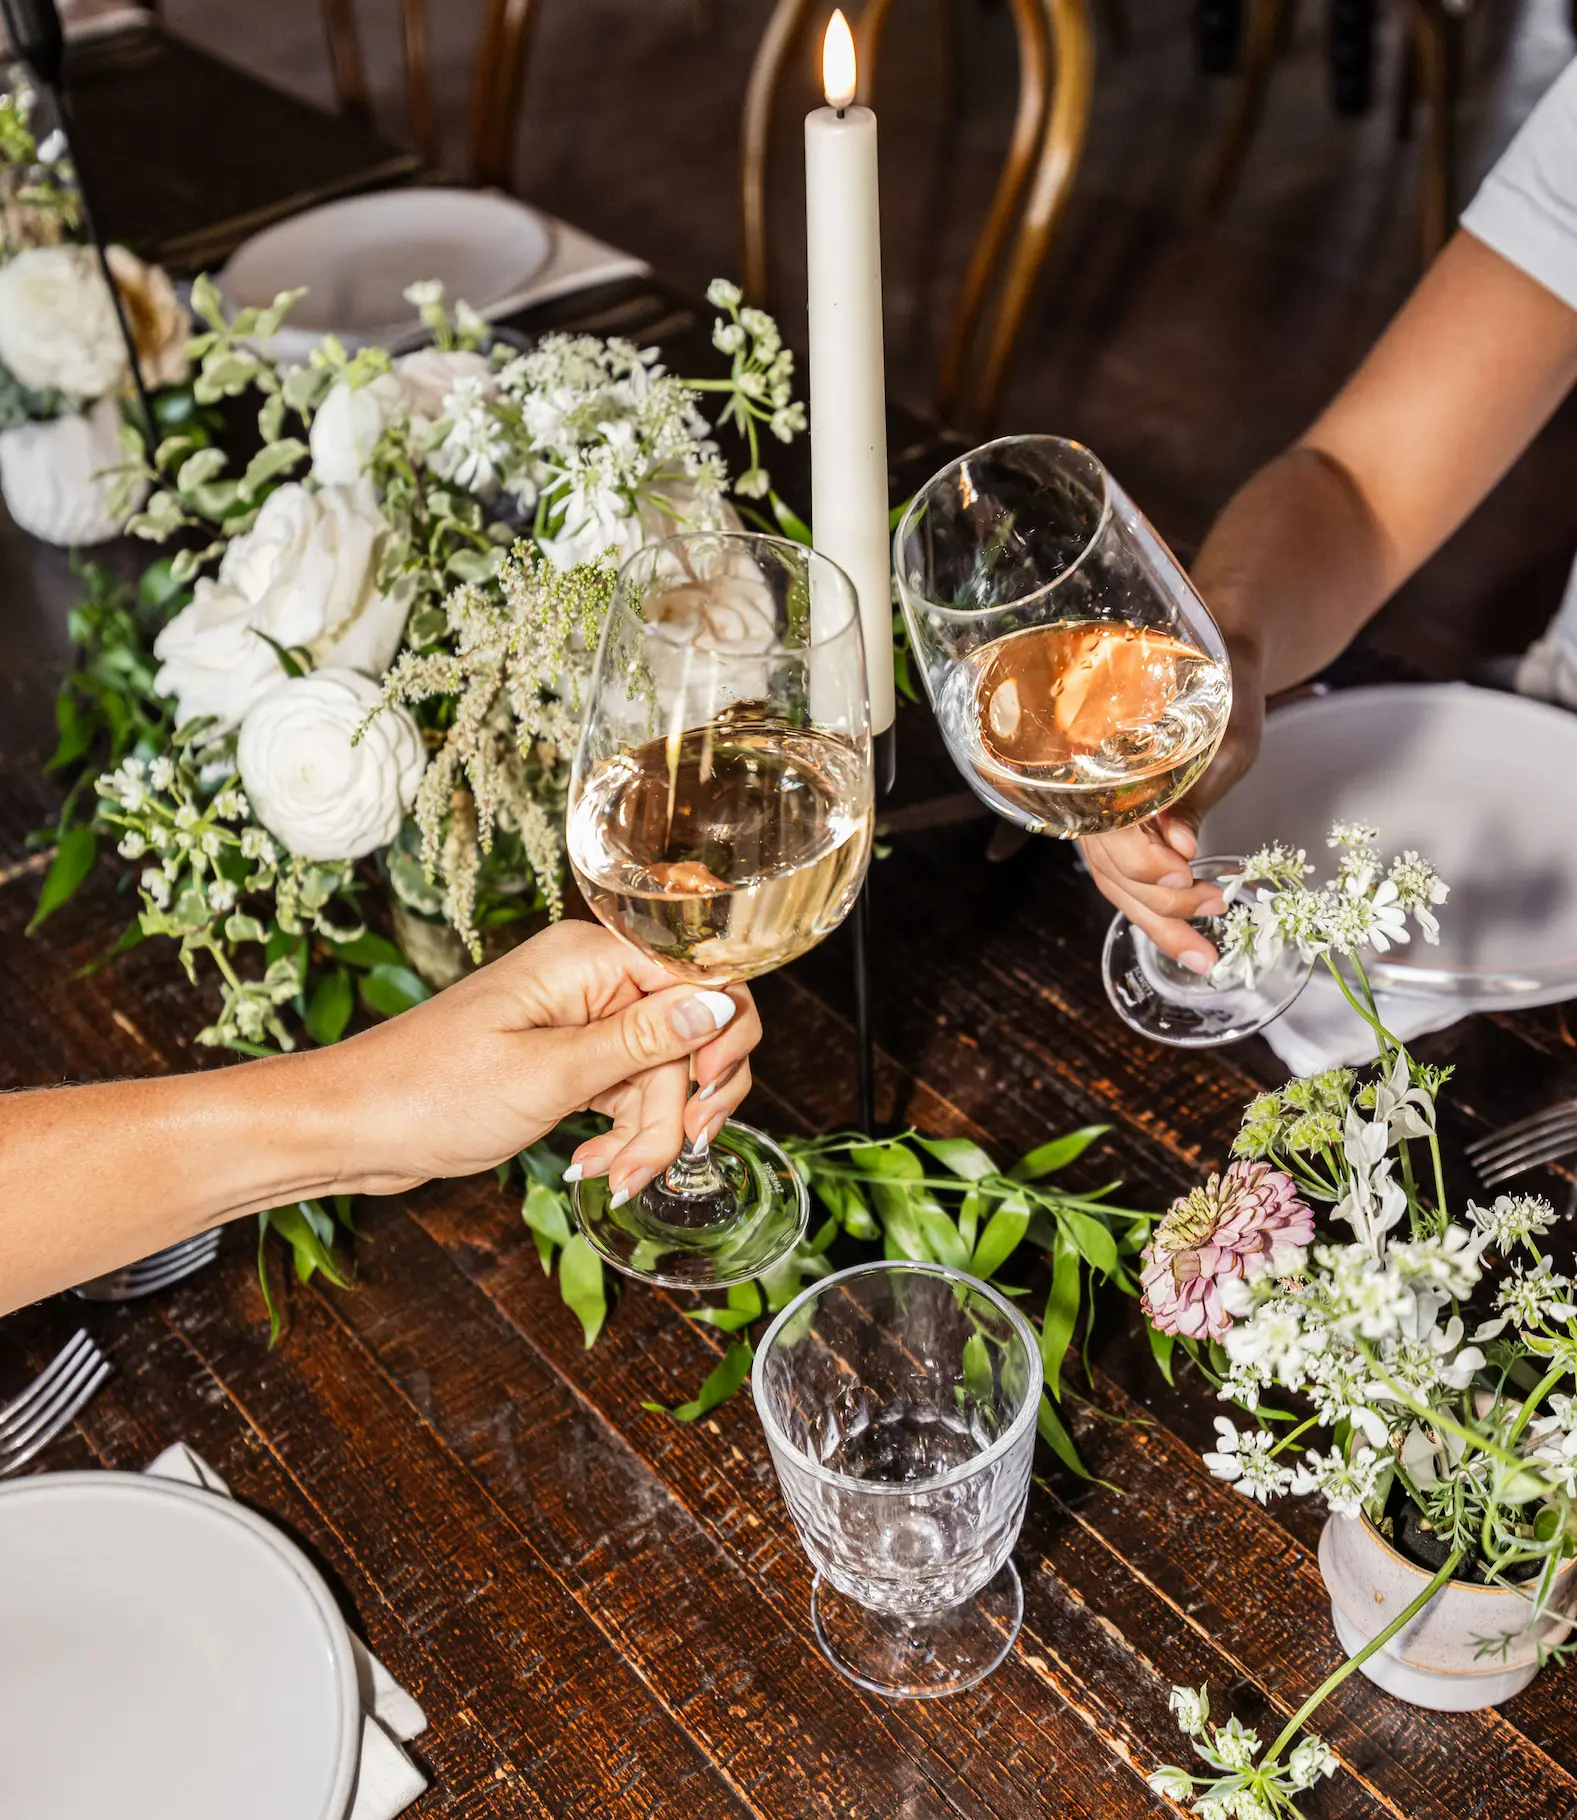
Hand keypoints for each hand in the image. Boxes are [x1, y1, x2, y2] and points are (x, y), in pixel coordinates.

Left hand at [323, 920, 761, 1203]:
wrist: (352, 1129)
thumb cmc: (429, 1095)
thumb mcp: (548, 1075)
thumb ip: (642, 1041)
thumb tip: (719, 1003)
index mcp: (586, 959)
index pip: (700, 976)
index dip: (719, 1038)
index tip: (704, 1101)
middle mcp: (589, 980)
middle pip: (686, 1035)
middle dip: (679, 1107)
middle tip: (663, 1157)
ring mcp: (578, 1020)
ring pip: (662, 1073)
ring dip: (650, 1133)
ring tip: (617, 1179)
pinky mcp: (566, 1058)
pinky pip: (627, 1091)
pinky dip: (624, 1135)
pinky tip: (598, 1168)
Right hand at [1079, 644, 1264, 966]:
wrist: (1220, 654)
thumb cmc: (1224, 691)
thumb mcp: (1222, 741)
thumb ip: (1193, 795)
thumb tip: (1181, 848)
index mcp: (1103, 765)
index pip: (1108, 832)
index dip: (1144, 860)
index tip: (1190, 870)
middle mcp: (1094, 795)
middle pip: (1110, 869)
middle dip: (1161, 904)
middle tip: (1214, 912)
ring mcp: (1105, 814)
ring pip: (1116, 883)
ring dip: (1159, 920)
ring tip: (1206, 949)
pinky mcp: (1125, 826)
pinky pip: (1128, 876)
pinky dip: (1156, 908)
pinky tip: (1188, 928)